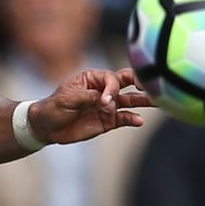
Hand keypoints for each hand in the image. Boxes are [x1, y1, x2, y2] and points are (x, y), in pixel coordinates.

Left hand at [27, 68, 153, 144]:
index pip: (112, 79)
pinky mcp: (108, 121)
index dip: (112, 88)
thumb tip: (107, 100)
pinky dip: (132, 119)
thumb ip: (89, 96)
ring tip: (158, 102)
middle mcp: (103, 90)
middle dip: (140, 83)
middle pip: (126, 83)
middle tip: (153, 85)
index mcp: (93, 79)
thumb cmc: (53, 107)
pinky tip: (140, 121)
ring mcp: (107, 106)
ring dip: (143, 101)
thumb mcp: (67, 99)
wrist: (46, 127)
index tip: (105, 101)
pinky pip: (124, 118)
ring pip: (130, 101)